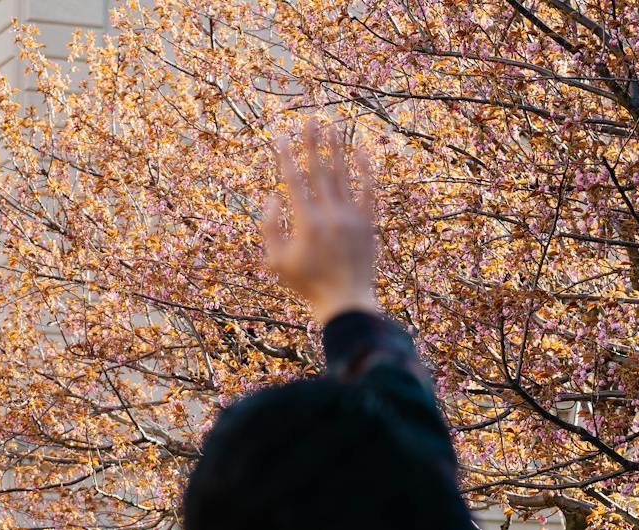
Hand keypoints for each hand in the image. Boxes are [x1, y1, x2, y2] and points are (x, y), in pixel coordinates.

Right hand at [262, 117, 380, 323]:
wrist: (345, 301)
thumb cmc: (307, 284)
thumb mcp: (276, 261)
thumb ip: (270, 228)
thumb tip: (272, 198)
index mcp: (305, 222)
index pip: (294, 180)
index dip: (286, 156)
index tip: (280, 136)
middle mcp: (329, 213)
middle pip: (320, 170)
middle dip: (313, 143)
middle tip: (310, 119)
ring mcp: (351, 216)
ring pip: (343, 175)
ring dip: (337, 149)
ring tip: (333, 126)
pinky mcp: (367, 222)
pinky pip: (368, 190)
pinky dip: (365, 170)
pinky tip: (362, 151)